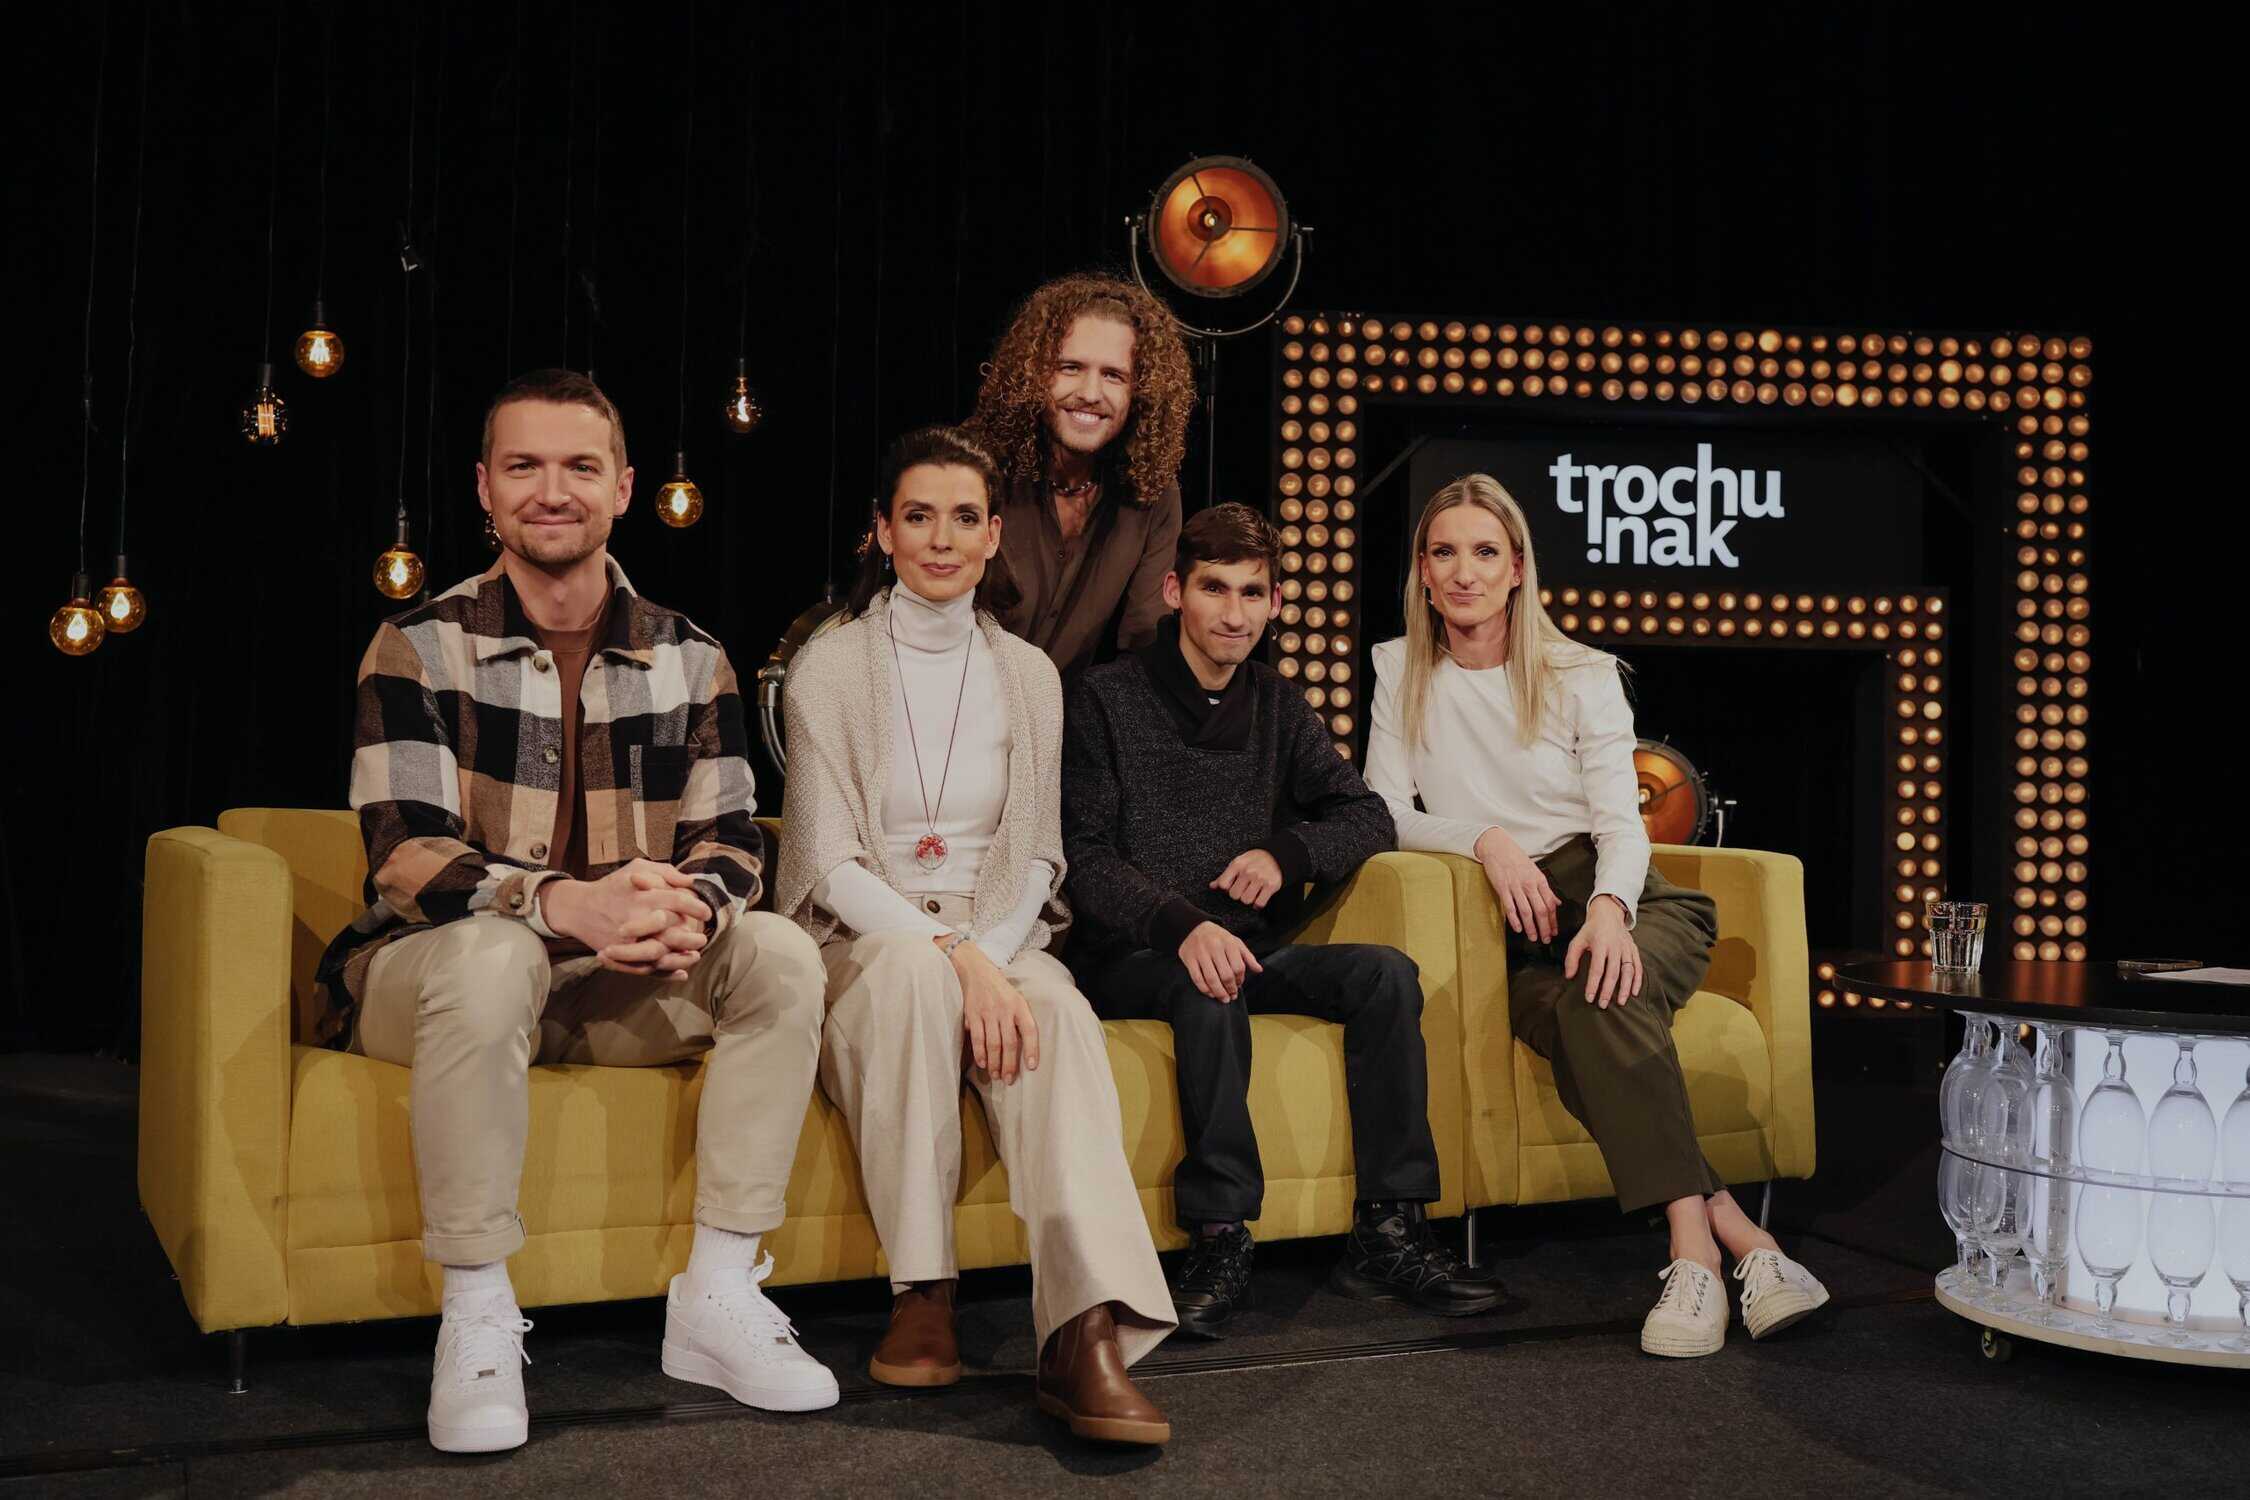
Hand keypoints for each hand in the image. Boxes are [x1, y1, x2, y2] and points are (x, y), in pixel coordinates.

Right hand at [541, 860, 713, 977]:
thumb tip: (690, 881)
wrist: (578, 908)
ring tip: (695, 955)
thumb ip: (665, 872)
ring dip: (682, 957)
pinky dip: (665, 973)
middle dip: (691, 936)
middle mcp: (637, 918)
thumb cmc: (612, 886)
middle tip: (704, 937)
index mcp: (643, 895)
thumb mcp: (636, 868)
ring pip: (661, 954)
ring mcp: (628, 940)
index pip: (677, 901)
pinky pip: (645, 968)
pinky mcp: (620, 954)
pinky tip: (680, 971)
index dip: (696, 907)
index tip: (707, 913)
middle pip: (672, 932)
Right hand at [941, 934, 1039, 1082]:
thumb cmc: (999, 988)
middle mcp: (1005, 1009)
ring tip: (996, 1075)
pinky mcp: (973, 1014)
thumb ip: (1018, 1019)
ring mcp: (988, 1012)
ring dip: (995, 1063)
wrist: (975, 969)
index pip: (1029, 1030)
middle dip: (1009, 1064)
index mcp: (1019, 1005)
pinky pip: (977, 1038)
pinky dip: (979, 1053)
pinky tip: (982, 1063)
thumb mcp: (1015, 998)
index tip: (1032, 1066)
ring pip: (993, 1044)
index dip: (1032, 1049)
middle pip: (1009, 1042)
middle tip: (1008, 1080)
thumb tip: (1022, 1047)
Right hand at [1178, 921, 1263, 1001]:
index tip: (1239, 985)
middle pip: (1226, 975)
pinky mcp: (1189, 959)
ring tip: (1223, 998)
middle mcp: (1214, 947)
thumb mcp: (1235, 942)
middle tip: (1232, 996)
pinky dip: (1205, 989)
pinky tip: (1210, 993)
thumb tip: (1259, 970)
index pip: (1238, 967)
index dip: (1240, 979)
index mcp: (1228, 943)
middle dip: (1230, 989)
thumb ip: (1247, 956)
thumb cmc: (1217, 937)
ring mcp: (1201, 953)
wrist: (1193, 927)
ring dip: (1219, 992)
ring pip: (1211, 979)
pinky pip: (1197, 978)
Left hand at [1210, 849, 1284, 909]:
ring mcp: (1260, 879)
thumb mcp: (1238, 863)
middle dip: (1238, 894)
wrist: (1276, 855)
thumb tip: (1212, 886)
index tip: (1232, 886)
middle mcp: (1248, 871)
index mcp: (1237, 865)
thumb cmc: (1254, 860)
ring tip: (1252, 892)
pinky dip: (1258, 904)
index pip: (1223, 884)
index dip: (1226, 888)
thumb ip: (1225, 875)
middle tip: (1244, 889)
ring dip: (1248, 899)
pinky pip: (1259, 903)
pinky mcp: (1271, 886)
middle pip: (1234, 895)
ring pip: (1246, 900)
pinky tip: (1259, 897)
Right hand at [1475, 826, 1560, 943]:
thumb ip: (1546, 889)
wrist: (1498, 846)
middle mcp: (1529, 884)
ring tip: (1533, 937)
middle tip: (1545, 939)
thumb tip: (1557, 902)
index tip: (1554, 931)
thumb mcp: (1535, 872)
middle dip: (1544, 928)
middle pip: (1540, 910)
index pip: (1550, 904)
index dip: (1553, 920)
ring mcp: (1516, 886)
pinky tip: (1518, 928)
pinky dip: (1514, 920)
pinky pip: (1510, 907)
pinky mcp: (1502, 888)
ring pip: (1526, 911)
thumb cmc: (1516, 859)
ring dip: (1531, 927)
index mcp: (1539, 880)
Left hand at [1562, 895, 1641, 1007]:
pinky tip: (1634, 992)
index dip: (1593, 984)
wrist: (1608, 914)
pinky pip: (1638, 967)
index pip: (1597, 968)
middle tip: (1603, 1005)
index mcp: (1600, 943)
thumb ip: (1571, 958)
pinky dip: (1638, 980)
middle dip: (1608, 990)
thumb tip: (1569, 977)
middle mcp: (1615, 946)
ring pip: (1628, 971)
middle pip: (1613, 972)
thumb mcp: (1577, 939)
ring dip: (1625, 988)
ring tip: (1621, 1002)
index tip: (1589, 998)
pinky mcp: (1634, 950)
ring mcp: (1626, 948)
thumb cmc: (1591, 930)